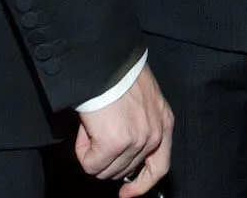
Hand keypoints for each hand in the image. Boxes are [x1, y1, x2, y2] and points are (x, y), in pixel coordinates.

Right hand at [74, 66, 172, 197]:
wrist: (105, 62)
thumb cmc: (119, 73)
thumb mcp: (144, 98)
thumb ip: (141, 124)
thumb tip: (122, 151)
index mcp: (164, 122)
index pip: (159, 167)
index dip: (141, 185)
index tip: (126, 194)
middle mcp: (154, 134)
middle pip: (124, 171)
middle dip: (105, 156)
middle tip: (97, 128)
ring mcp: (136, 141)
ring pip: (104, 170)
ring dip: (92, 151)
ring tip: (93, 123)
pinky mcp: (114, 144)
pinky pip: (90, 165)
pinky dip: (82, 150)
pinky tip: (86, 128)